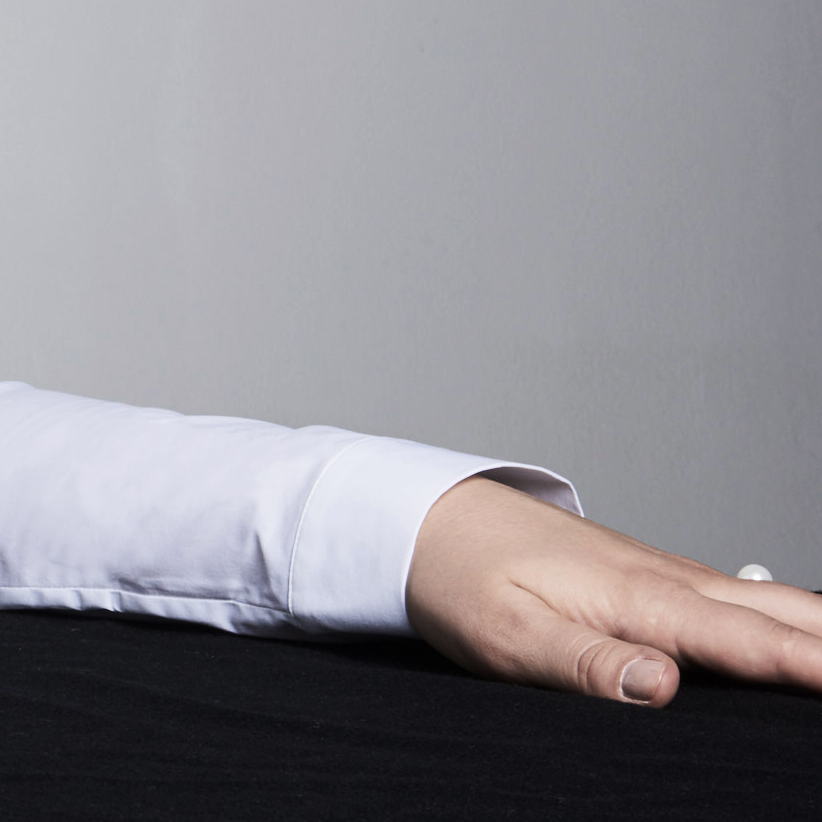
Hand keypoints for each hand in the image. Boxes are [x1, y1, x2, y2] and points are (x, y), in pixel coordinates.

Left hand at [405, 475, 821, 703]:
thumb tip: (664, 688)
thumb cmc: (462, 578)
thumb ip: (587, 664)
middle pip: (787, 616)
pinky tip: (809, 645)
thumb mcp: (508, 634)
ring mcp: (669, 579)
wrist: (425, 521)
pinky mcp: (658, 584)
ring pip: (773, 605)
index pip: (752, 643)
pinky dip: (792, 624)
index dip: (815, 670)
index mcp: (642, 599)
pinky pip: (745, 605)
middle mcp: (670, 582)